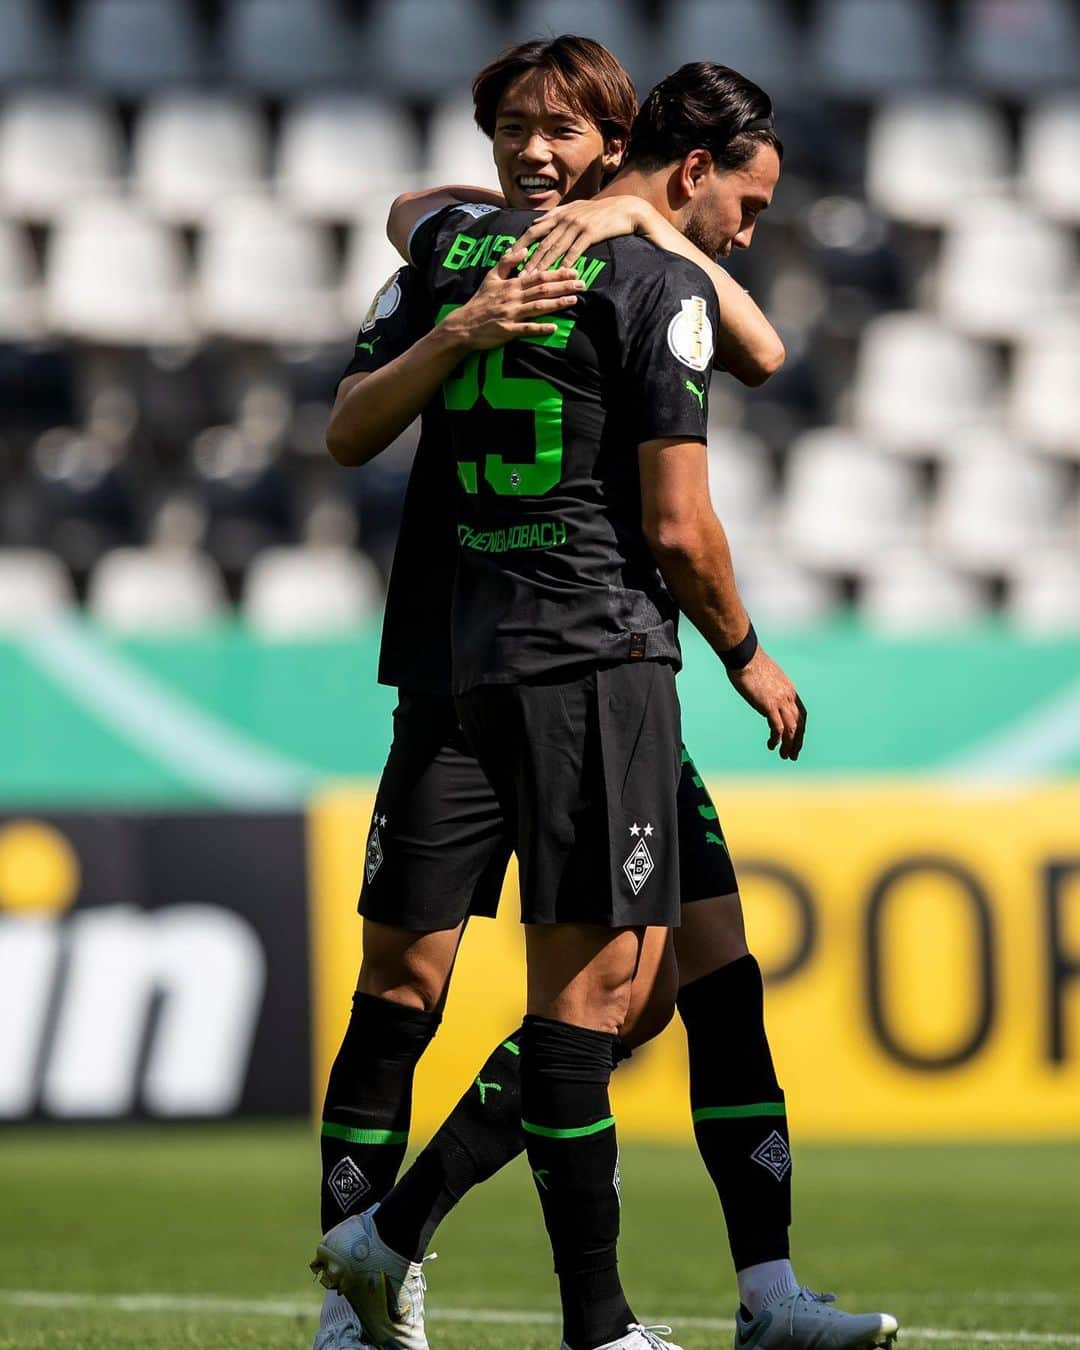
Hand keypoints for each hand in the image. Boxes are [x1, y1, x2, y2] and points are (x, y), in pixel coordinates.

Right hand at [440, 246, 582, 350]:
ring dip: (556, 304)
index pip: (538, 276)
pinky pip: (526, 329)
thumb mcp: (491, 277)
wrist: (464, 325)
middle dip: (563, 286)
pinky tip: (554, 327)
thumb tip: (524, 249)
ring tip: (573, 301)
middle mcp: (513, 298)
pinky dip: (540, 328)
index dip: (556, 273)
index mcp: (511, 285)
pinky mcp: (508, 331)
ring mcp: (511, 315)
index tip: (573, 270)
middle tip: (581, 284)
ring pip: (537, 307)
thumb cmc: (480, 301)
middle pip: (542, 290)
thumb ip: (507, 262)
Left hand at [515, 197, 649, 273]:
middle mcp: (565, 218)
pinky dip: (565, 263)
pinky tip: (558, 274)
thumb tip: (538, 222)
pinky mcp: (590, 233)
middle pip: (541, 241)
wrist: (624, 209)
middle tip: (516, 274)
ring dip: (542, 264)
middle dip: (527, 259)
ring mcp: (577, 225)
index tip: (509, 255)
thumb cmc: (599, 212)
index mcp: (560, 213)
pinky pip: (575, 250)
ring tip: (532, 278)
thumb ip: (556, 216)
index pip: (534, 228)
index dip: (521, 242)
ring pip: (555, 248)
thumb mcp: (575, 208)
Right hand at [726, 647, 806, 761]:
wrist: (745, 656)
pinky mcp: (769, 705)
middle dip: (798, 741)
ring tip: (785, 756)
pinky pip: (778, 728)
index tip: (796, 740)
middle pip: (800, 724)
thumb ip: (768, 689)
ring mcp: (780, 701)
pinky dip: (777, 739)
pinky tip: (771, 745)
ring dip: (789, 745)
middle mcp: (789, 697)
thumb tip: (763, 695)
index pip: (801, 714)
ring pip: (792, 729)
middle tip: (793, 755)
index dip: (800, 729)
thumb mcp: (765, 677)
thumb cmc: (750, 662)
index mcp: (789, 690)